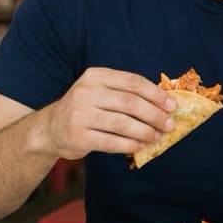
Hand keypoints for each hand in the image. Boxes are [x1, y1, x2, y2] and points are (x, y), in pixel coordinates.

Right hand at [39, 67, 175, 159]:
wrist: (50, 128)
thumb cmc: (85, 108)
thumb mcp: (100, 91)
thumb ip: (126, 93)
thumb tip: (164, 103)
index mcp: (95, 76)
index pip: (133, 82)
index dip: (156, 94)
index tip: (172, 105)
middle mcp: (86, 92)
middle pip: (130, 103)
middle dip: (154, 115)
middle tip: (169, 124)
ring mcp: (80, 115)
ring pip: (123, 124)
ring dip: (145, 132)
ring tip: (157, 136)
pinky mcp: (78, 136)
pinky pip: (112, 142)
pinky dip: (130, 145)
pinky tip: (140, 146)